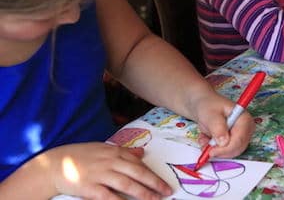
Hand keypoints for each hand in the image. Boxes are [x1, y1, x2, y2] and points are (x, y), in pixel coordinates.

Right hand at [45, 142, 171, 199]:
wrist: (55, 164)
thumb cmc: (82, 156)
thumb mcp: (104, 149)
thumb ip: (124, 151)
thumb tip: (143, 153)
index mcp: (115, 152)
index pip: (139, 164)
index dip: (153, 173)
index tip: (164, 182)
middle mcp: (110, 162)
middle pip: (137, 173)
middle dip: (154, 183)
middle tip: (167, 192)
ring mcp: (100, 175)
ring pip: (127, 185)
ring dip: (143, 193)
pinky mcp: (90, 188)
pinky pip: (109, 197)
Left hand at [193, 93, 254, 158]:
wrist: (204, 105)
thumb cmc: (208, 106)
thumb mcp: (210, 114)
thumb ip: (217, 128)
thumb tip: (224, 143)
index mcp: (244, 119)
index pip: (239, 140)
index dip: (226, 149)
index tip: (211, 151)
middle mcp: (246, 129)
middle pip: (237, 148)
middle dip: (220, 151)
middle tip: (206, 146)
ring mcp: (240, 135)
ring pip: (231, 152)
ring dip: (215, 149)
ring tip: (205, 139)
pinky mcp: (234, 141)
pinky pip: (225, 152)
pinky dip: (214, 149)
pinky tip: (207, 139)